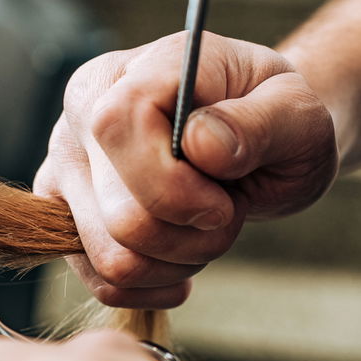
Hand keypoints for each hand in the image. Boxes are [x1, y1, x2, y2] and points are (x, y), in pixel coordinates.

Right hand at [35, 32, 337, 307]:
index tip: (224, 201)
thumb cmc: (273, 120)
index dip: (172, 185)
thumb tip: (201, 144)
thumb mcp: (298, 113)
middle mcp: (79, 119)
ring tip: (206, 231)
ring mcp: (63, 171)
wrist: (254, 142)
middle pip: (120, 217)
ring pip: (111, 259)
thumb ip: (259, 123)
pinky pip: (103, 283)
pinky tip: (183, 263)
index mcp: (127, 75)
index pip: (115, 128)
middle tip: (227, 213)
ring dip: (177, 262)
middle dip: (192, 237)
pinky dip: (154, 286)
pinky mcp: (63, 221)